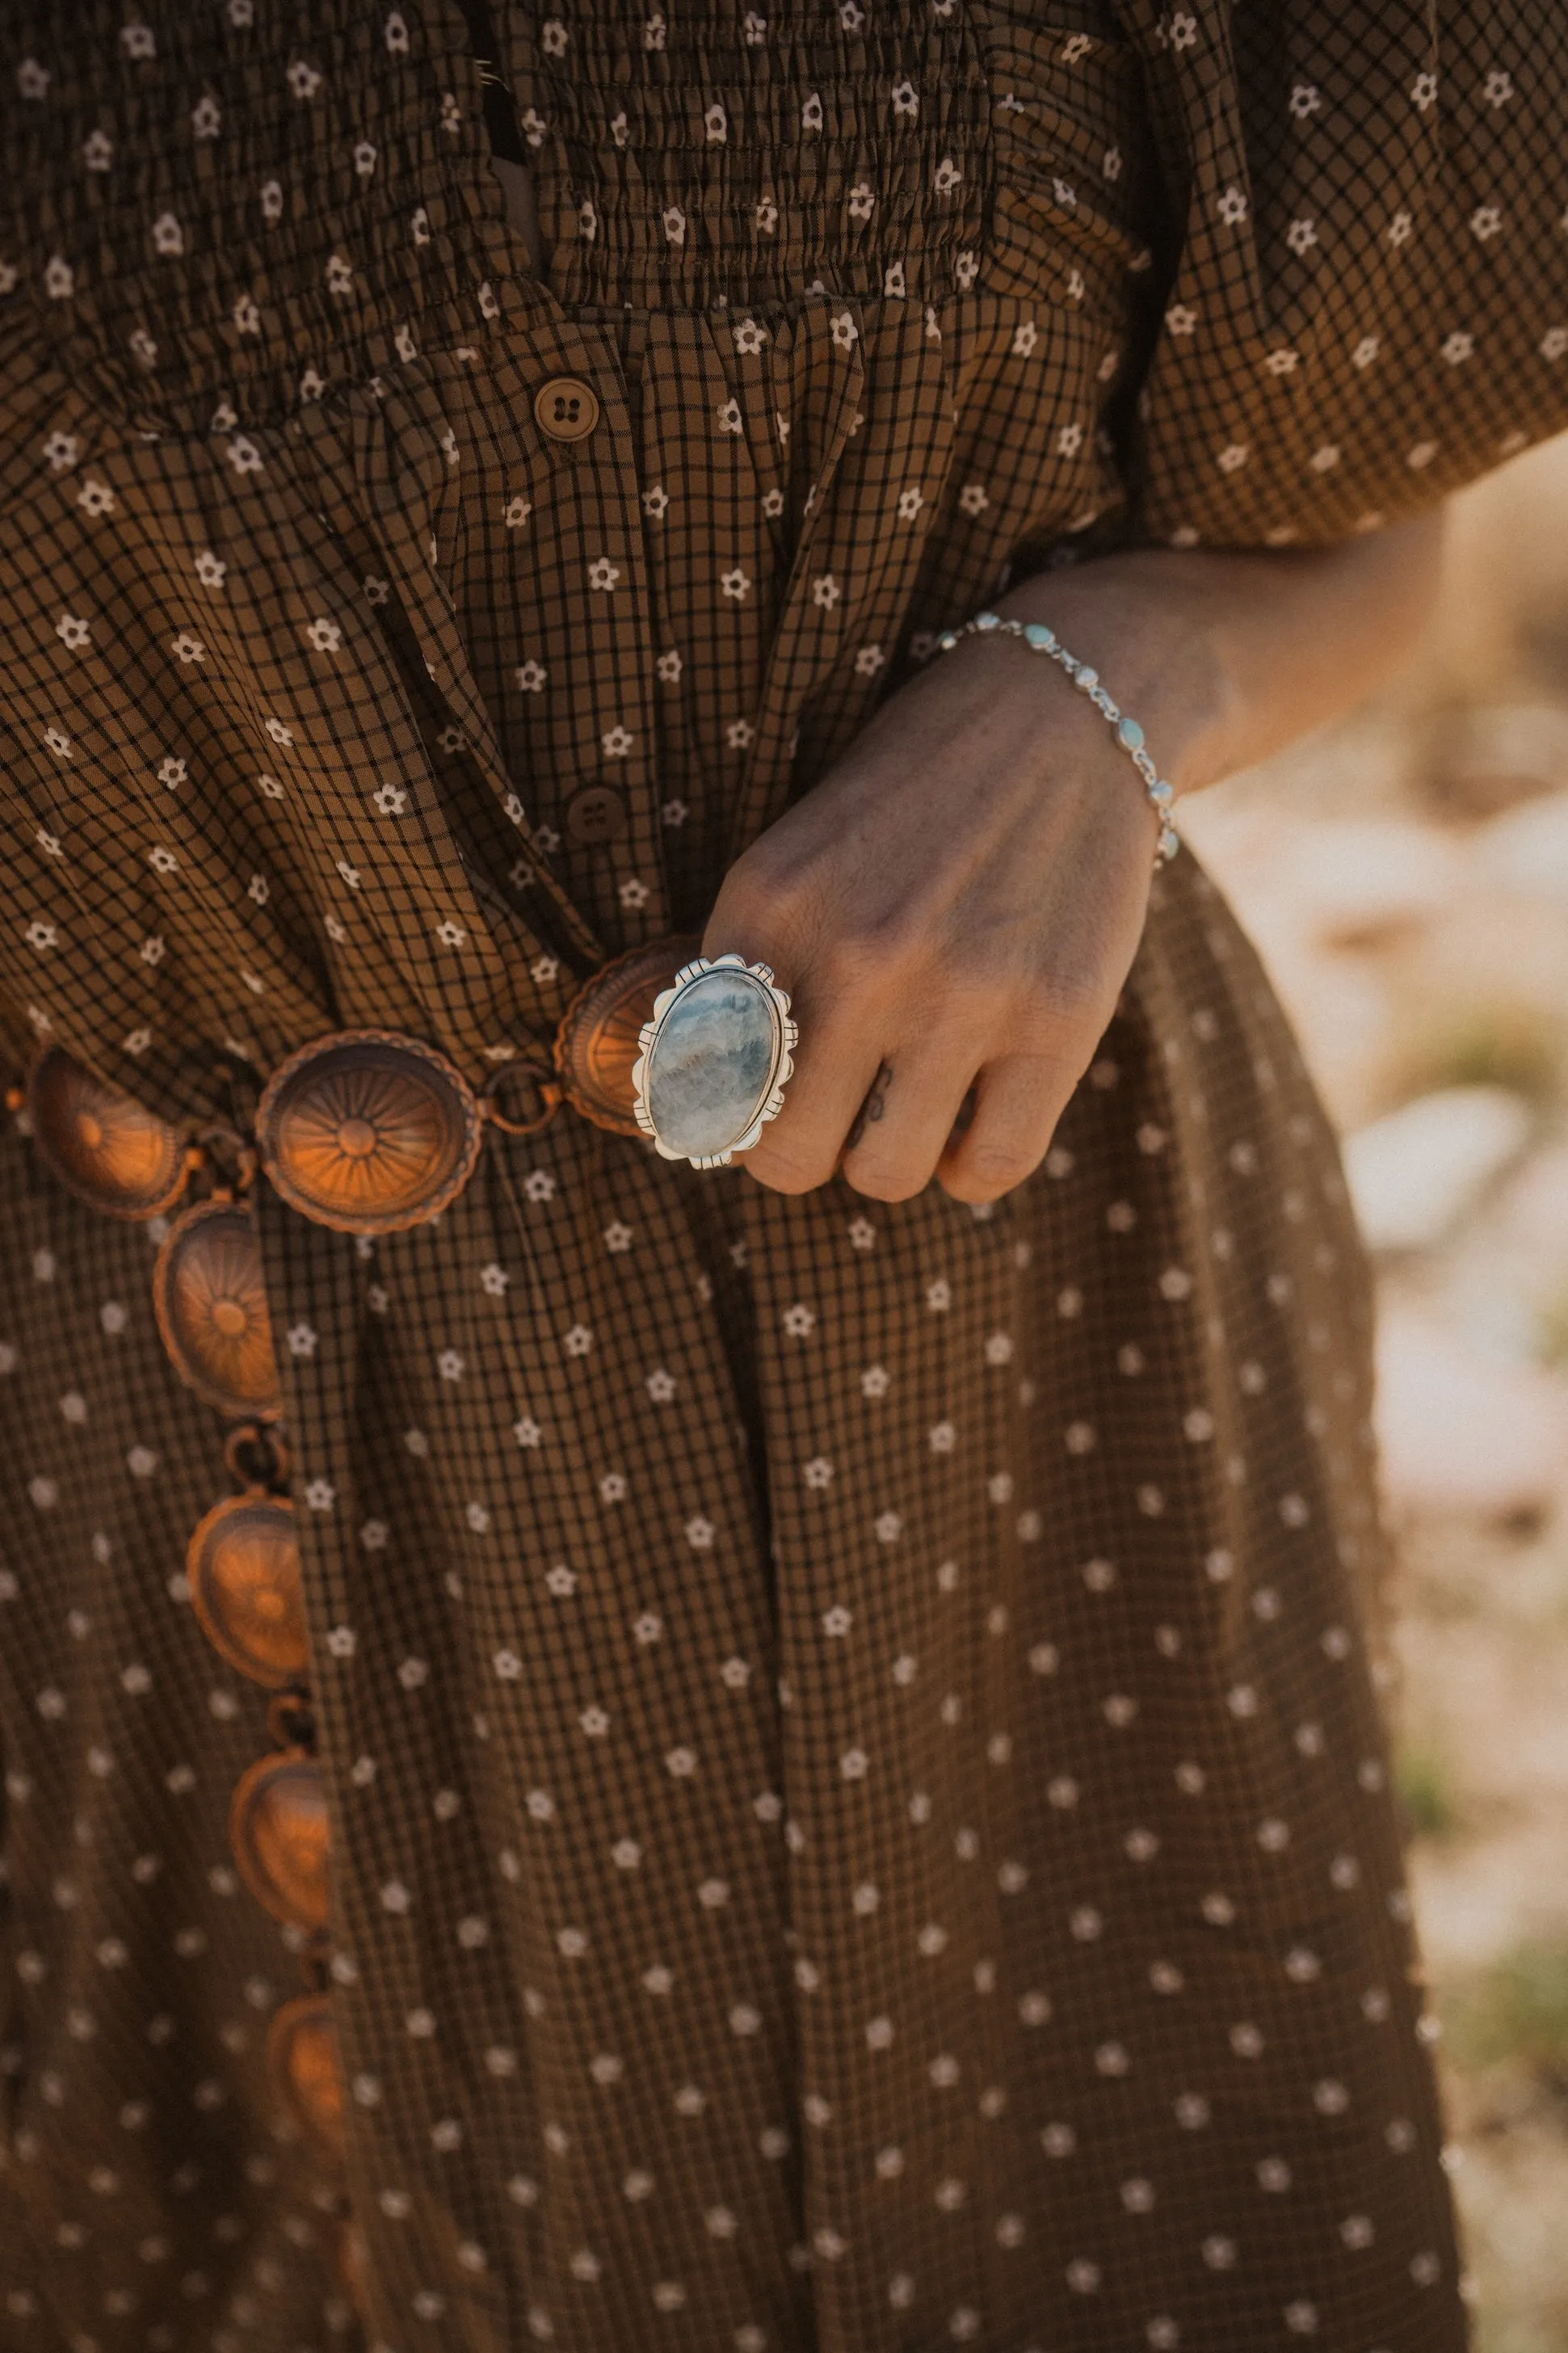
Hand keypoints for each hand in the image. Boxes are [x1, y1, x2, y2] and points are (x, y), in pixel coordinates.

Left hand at [701, 519, 1441, 1203]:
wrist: (1065, 712)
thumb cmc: (913, 799)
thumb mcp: (796, 857)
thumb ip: (746, 969)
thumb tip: (707, 1114)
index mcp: (770, 905)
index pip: (703, 1087)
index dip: (728, 1113)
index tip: (762, 1099)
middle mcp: (858, 955)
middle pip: (786, 1155)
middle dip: (802, 1151)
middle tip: (832, 1112)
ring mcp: (963, 992)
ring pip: (883, 1174)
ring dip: (886, 1159)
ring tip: (903, 1109)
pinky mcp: (1059, 1017)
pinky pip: (990, 1168)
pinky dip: (970, 1167)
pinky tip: (967, 1118)